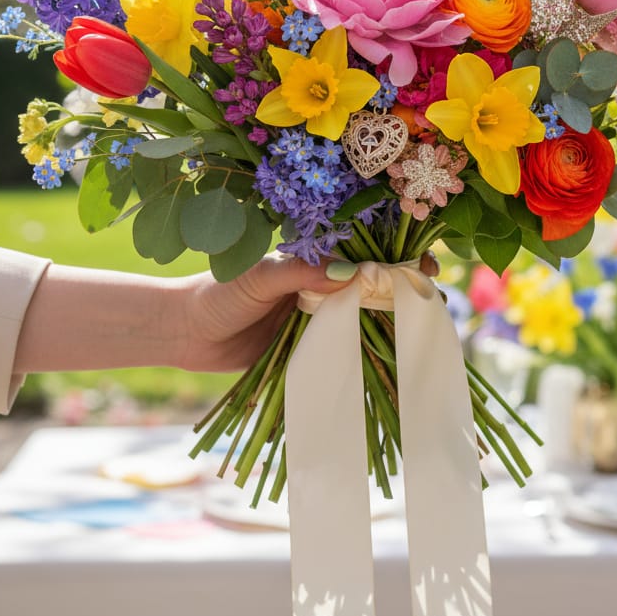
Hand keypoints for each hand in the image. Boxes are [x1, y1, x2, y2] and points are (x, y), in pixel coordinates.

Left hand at [180, 252, 439, 372]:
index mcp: (314, 257)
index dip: (398, 255)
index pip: (366, 249)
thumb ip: (301, 272)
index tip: (424, 267)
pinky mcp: (309, 347)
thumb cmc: (218, 294)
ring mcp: (318, 316)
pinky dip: (366, 355)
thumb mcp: (259, 277)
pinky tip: (390, 366)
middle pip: (373, 284)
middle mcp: (322, 284)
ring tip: (422, 336)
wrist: (185, 333)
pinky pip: (344, 349)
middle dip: (404, 292)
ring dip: (391, 326)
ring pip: (364, 317)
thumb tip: (352, 273)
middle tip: (432, 305)